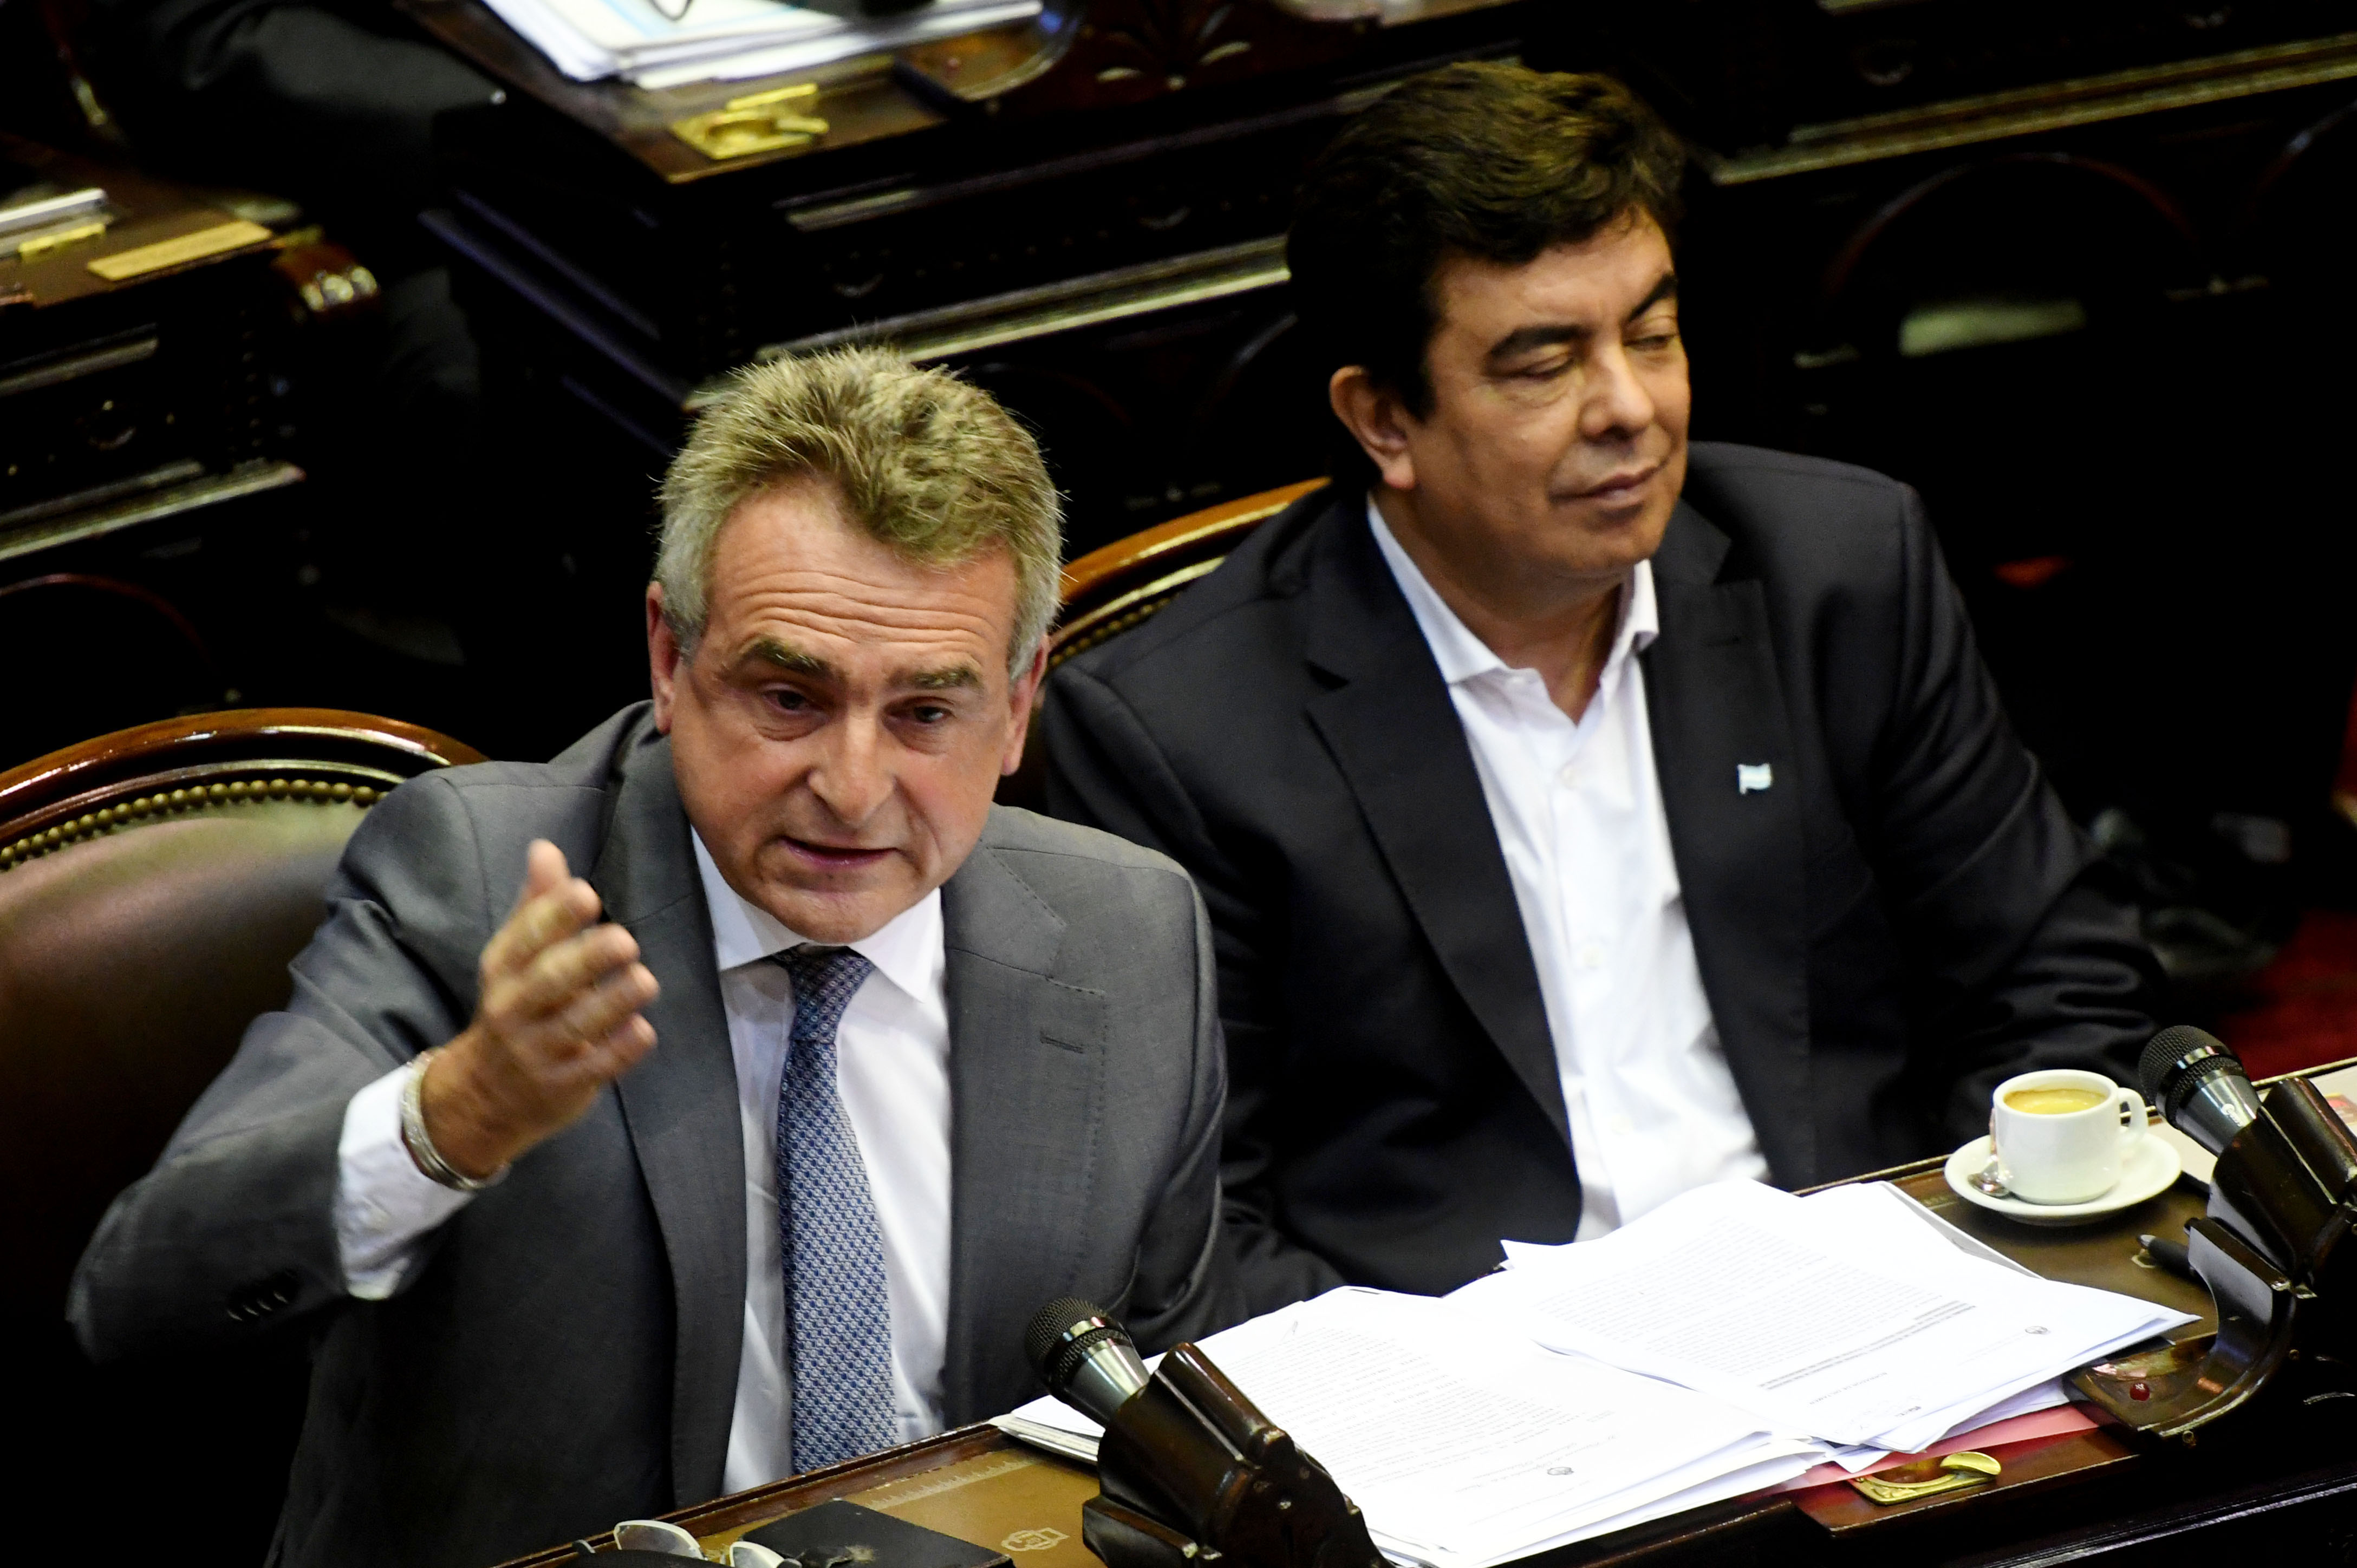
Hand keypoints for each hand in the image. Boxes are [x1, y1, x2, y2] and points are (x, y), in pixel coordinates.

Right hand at [420, 840, 659, 1177]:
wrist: (486, 1095)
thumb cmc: (517, 1007)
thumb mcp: (516, 957)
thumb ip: (537, 905)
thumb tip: (545, 847)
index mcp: (504, 969)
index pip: (525, 938)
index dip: (554, 915)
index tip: (586, 893)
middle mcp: (515, 1008)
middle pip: (549, 981)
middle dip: (587, 959)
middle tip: (625, 940)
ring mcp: (537, 1050)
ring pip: (576, 1025)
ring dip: (613, 1002)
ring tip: (645, 980)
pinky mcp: (563, 1085)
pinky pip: (594, 1067)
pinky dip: (620, 1051)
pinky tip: (643, 1031)